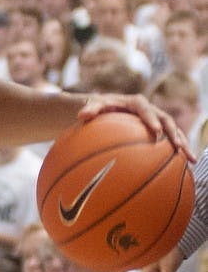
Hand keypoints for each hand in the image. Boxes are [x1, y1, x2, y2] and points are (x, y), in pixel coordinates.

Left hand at [77, 94, 194, 161]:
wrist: (108, 108)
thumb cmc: (100, 108)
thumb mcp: (94, 106)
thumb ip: (90, 110)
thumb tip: (80, 115)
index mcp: (135, 102)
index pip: (145, 108)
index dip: (152, 119)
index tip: (156, 131)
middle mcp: (150, 110)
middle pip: (166, 120)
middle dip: (174, 132)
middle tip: (177, 145)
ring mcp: (157, 120)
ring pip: (174, 131)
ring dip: (183, 144)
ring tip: (190, 160)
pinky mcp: (159, 131)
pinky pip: (171, 142)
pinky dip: (178, 153)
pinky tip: (185, 169)